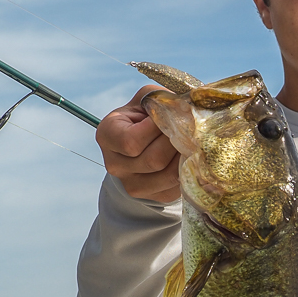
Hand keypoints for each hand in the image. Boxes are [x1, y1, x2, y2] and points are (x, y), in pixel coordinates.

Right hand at [96, 86, 180, 202]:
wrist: (146, 142)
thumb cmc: (147, 115)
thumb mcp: (147, 99)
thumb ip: (162, 100)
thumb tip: (189, 108)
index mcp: (107, 136)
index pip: (131, 141)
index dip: (156, 128)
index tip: (168, 116)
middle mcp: (115, 165)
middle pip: (153, 160)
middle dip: (176, 142)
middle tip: (187, 129)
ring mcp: (132, 185)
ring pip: (169, 175)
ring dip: (186, 156)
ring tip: (191, 141)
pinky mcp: (153, 197)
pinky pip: (177, 186)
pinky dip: (188, 170)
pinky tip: (189, 156)